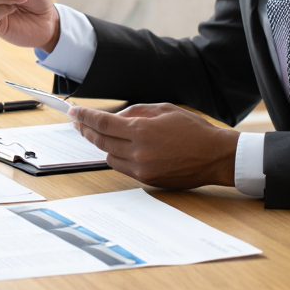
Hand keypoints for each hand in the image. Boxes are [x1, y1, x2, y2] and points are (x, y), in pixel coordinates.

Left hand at [68, 103, 238, 188]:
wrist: (216, 157)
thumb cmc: (194, 130)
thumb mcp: (165, 109)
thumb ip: (137, 111)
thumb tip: (116, 116)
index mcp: (142, 131)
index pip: (103, 123)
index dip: (85, 117)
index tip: (73, 112)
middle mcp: (139, 152)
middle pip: (101, 140)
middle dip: (86, 130)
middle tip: (77, 122)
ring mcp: (142, 169)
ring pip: (109, 155)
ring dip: (102, 143)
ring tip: (98, 132)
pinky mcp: (147, 180)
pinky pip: (122, 167)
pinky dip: (116, 156)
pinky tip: (116, 147)